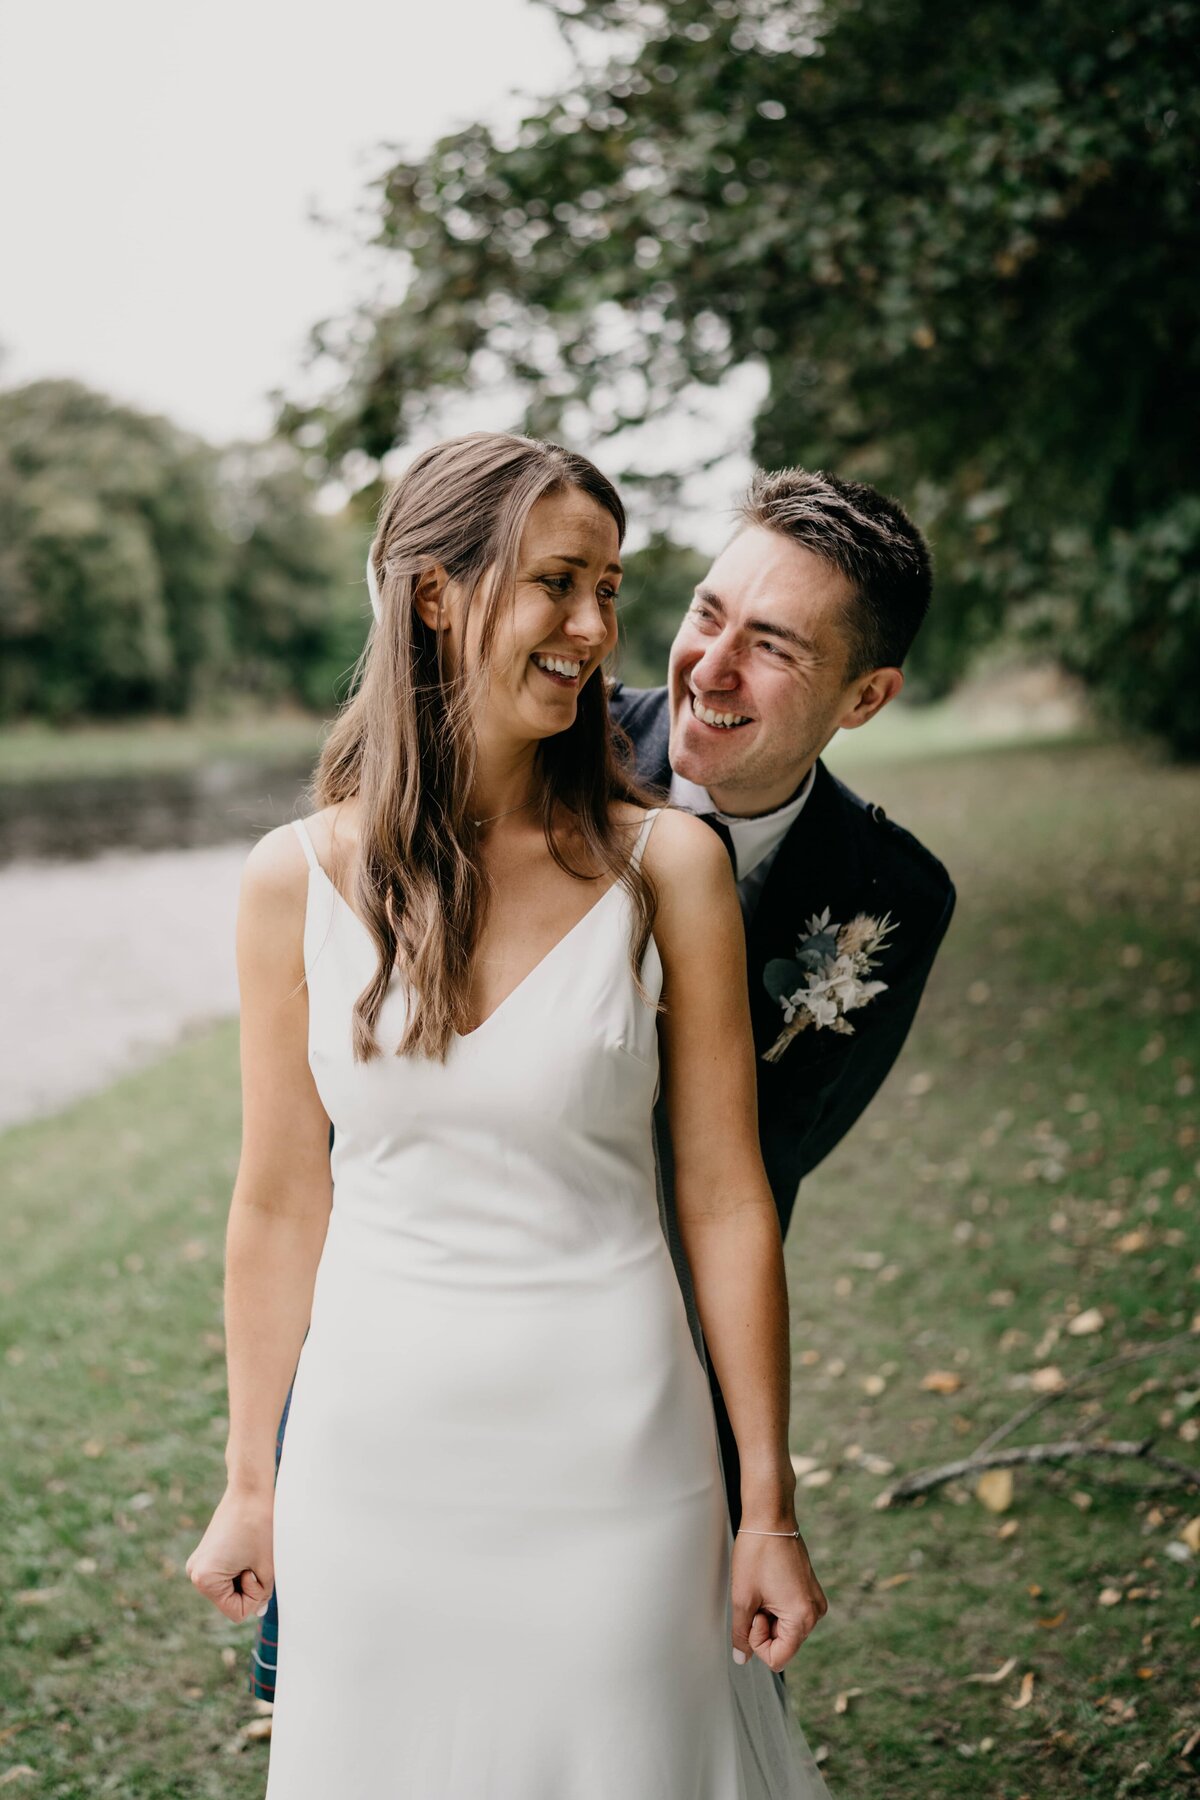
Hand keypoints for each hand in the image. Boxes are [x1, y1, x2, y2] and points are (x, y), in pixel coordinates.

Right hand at [185, 1485, 274, 1622]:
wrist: (250, 1490)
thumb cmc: (260, 1526)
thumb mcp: (267, 1568)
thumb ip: (262, 1594)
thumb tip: (258, 1611)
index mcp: (204, 1579)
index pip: (237, 1612)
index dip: (254, 1594)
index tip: (254, 1567)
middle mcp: (194, 1573)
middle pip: (232, 1601)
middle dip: (249, 1585)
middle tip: (253, 1556)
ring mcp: (198, 1564)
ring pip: (231, 1589)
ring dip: (245, 1576)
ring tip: (248, 1550)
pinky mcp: (205, 1555)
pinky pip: (227, 1576)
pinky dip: (240, 1568)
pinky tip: (243, 1547)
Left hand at [730, 1527, 827, 1670]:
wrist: (770, 1517)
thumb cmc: (757, 1553)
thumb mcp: (742, 1598)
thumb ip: (742, 1634)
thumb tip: (741, 1659)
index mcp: (803, 1618)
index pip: (777, 1659)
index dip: (757, 1643)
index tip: (754, 1613)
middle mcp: (815, 1613)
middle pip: (782, 1644)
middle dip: (763, 1628)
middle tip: (757, 1597)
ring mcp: (815, 1602)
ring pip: (785, 1629)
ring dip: (769, 1616)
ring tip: (763, 1588)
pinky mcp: (810, 1591)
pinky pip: (791, 1614)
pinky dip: (776, 1606)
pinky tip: (770, 1584)